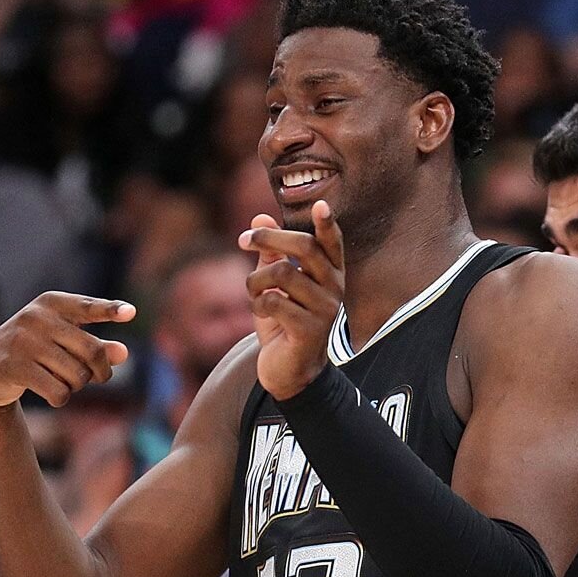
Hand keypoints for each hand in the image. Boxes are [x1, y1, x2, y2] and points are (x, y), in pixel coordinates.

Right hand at [0, 293, 133, 408]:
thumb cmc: (35, 351)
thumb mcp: (63, 342)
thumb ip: (95, 346)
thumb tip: (123, 353)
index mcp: (51, 303)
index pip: (87, 307)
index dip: (110, 310)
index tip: (130, 313)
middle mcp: (36, 317)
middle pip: (92, 351)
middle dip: (101, 371)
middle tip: (100, 378)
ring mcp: (23, 341)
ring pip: (77, 375)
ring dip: (77, 386)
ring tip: (64, 381)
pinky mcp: (14, 367)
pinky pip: (58, 391)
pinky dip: (62, 398)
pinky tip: (53, 394)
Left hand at [239, 203, 344, 399]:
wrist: (291, 372)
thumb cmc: (284, 322)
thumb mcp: (275, 284)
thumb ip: (271, 252)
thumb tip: (260, 217)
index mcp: (330, 273)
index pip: (332, 243)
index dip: (327, 224)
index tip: (321, 205)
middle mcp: (334, 288)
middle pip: (304, 247)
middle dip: (269, 238)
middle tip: (243, 240)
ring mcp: (325, 309)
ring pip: (281, 273)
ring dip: (254, 281)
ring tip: (253, 294)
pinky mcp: (310, 330)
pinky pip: (273, 301)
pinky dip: (257, 304)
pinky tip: (261, 312)